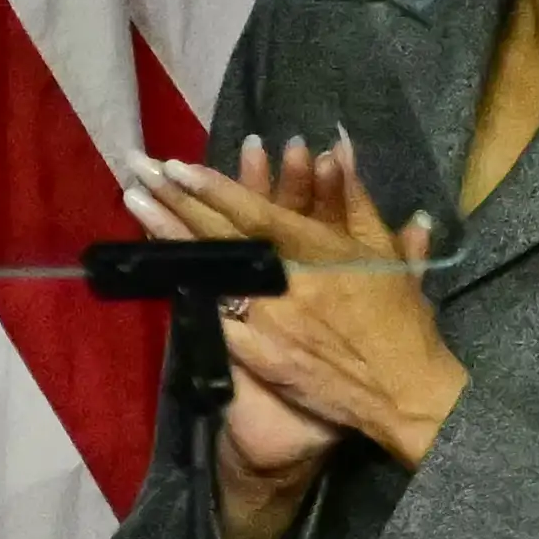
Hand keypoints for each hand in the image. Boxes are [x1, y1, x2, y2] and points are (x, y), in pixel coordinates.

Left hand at [138, 135, 466, 469]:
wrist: (403, 392)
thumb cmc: (400, 319)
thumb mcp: (384, 253)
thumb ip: (355, 200)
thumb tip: (338, 147)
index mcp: (317, 252)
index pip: (255, 213)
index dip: (214, 187)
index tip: (177, 164)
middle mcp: (285, 284)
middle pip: (221, 236)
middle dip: (177, 200)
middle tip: (141, 172)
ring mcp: (266, 323)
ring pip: (209, 273)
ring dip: (169, 239)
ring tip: (136, 207)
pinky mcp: (258, 358)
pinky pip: (215, 321)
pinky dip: (186, 293)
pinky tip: (155, 270)